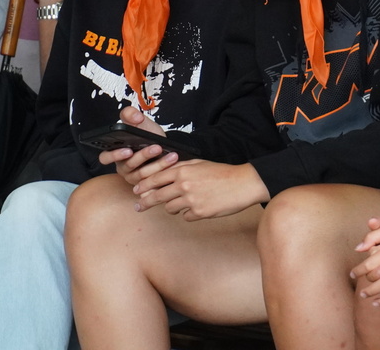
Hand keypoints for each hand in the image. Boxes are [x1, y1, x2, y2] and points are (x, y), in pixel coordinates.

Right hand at [99, 105, 170, 185]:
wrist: (165, 145)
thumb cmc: (148, 135)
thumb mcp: (140, 122)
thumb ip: (131, 114)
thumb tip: (135, 117)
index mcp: (115, 153)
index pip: (105, 158)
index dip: (114, 156)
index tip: (128, 150)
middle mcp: (123, 167)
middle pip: (129, 165)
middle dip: (144, 156)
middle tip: (157, 147)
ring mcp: (134, 177)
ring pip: (143, 174)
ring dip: (159, 164)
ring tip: (171, 155)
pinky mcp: (146, 184)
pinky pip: (153, 182)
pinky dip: (164, 172)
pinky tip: (173, 165)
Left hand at [132, 160, 268, 219]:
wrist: (243, 183)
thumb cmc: (221, 172)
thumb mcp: (199, 163)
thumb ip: (180, 168)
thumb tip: (163, 173)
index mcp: (183, 171)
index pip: (156, 179)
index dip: (143, 186)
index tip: (136, 191)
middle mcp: (184, 185)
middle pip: (157, 196)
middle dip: (146, 202)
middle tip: (138, 207)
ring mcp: (191, 200)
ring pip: (170, 208)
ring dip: (172, 207)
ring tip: (183, 203)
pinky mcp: (199, 212)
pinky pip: (185, 216)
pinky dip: (189, 213)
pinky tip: (199, 207)